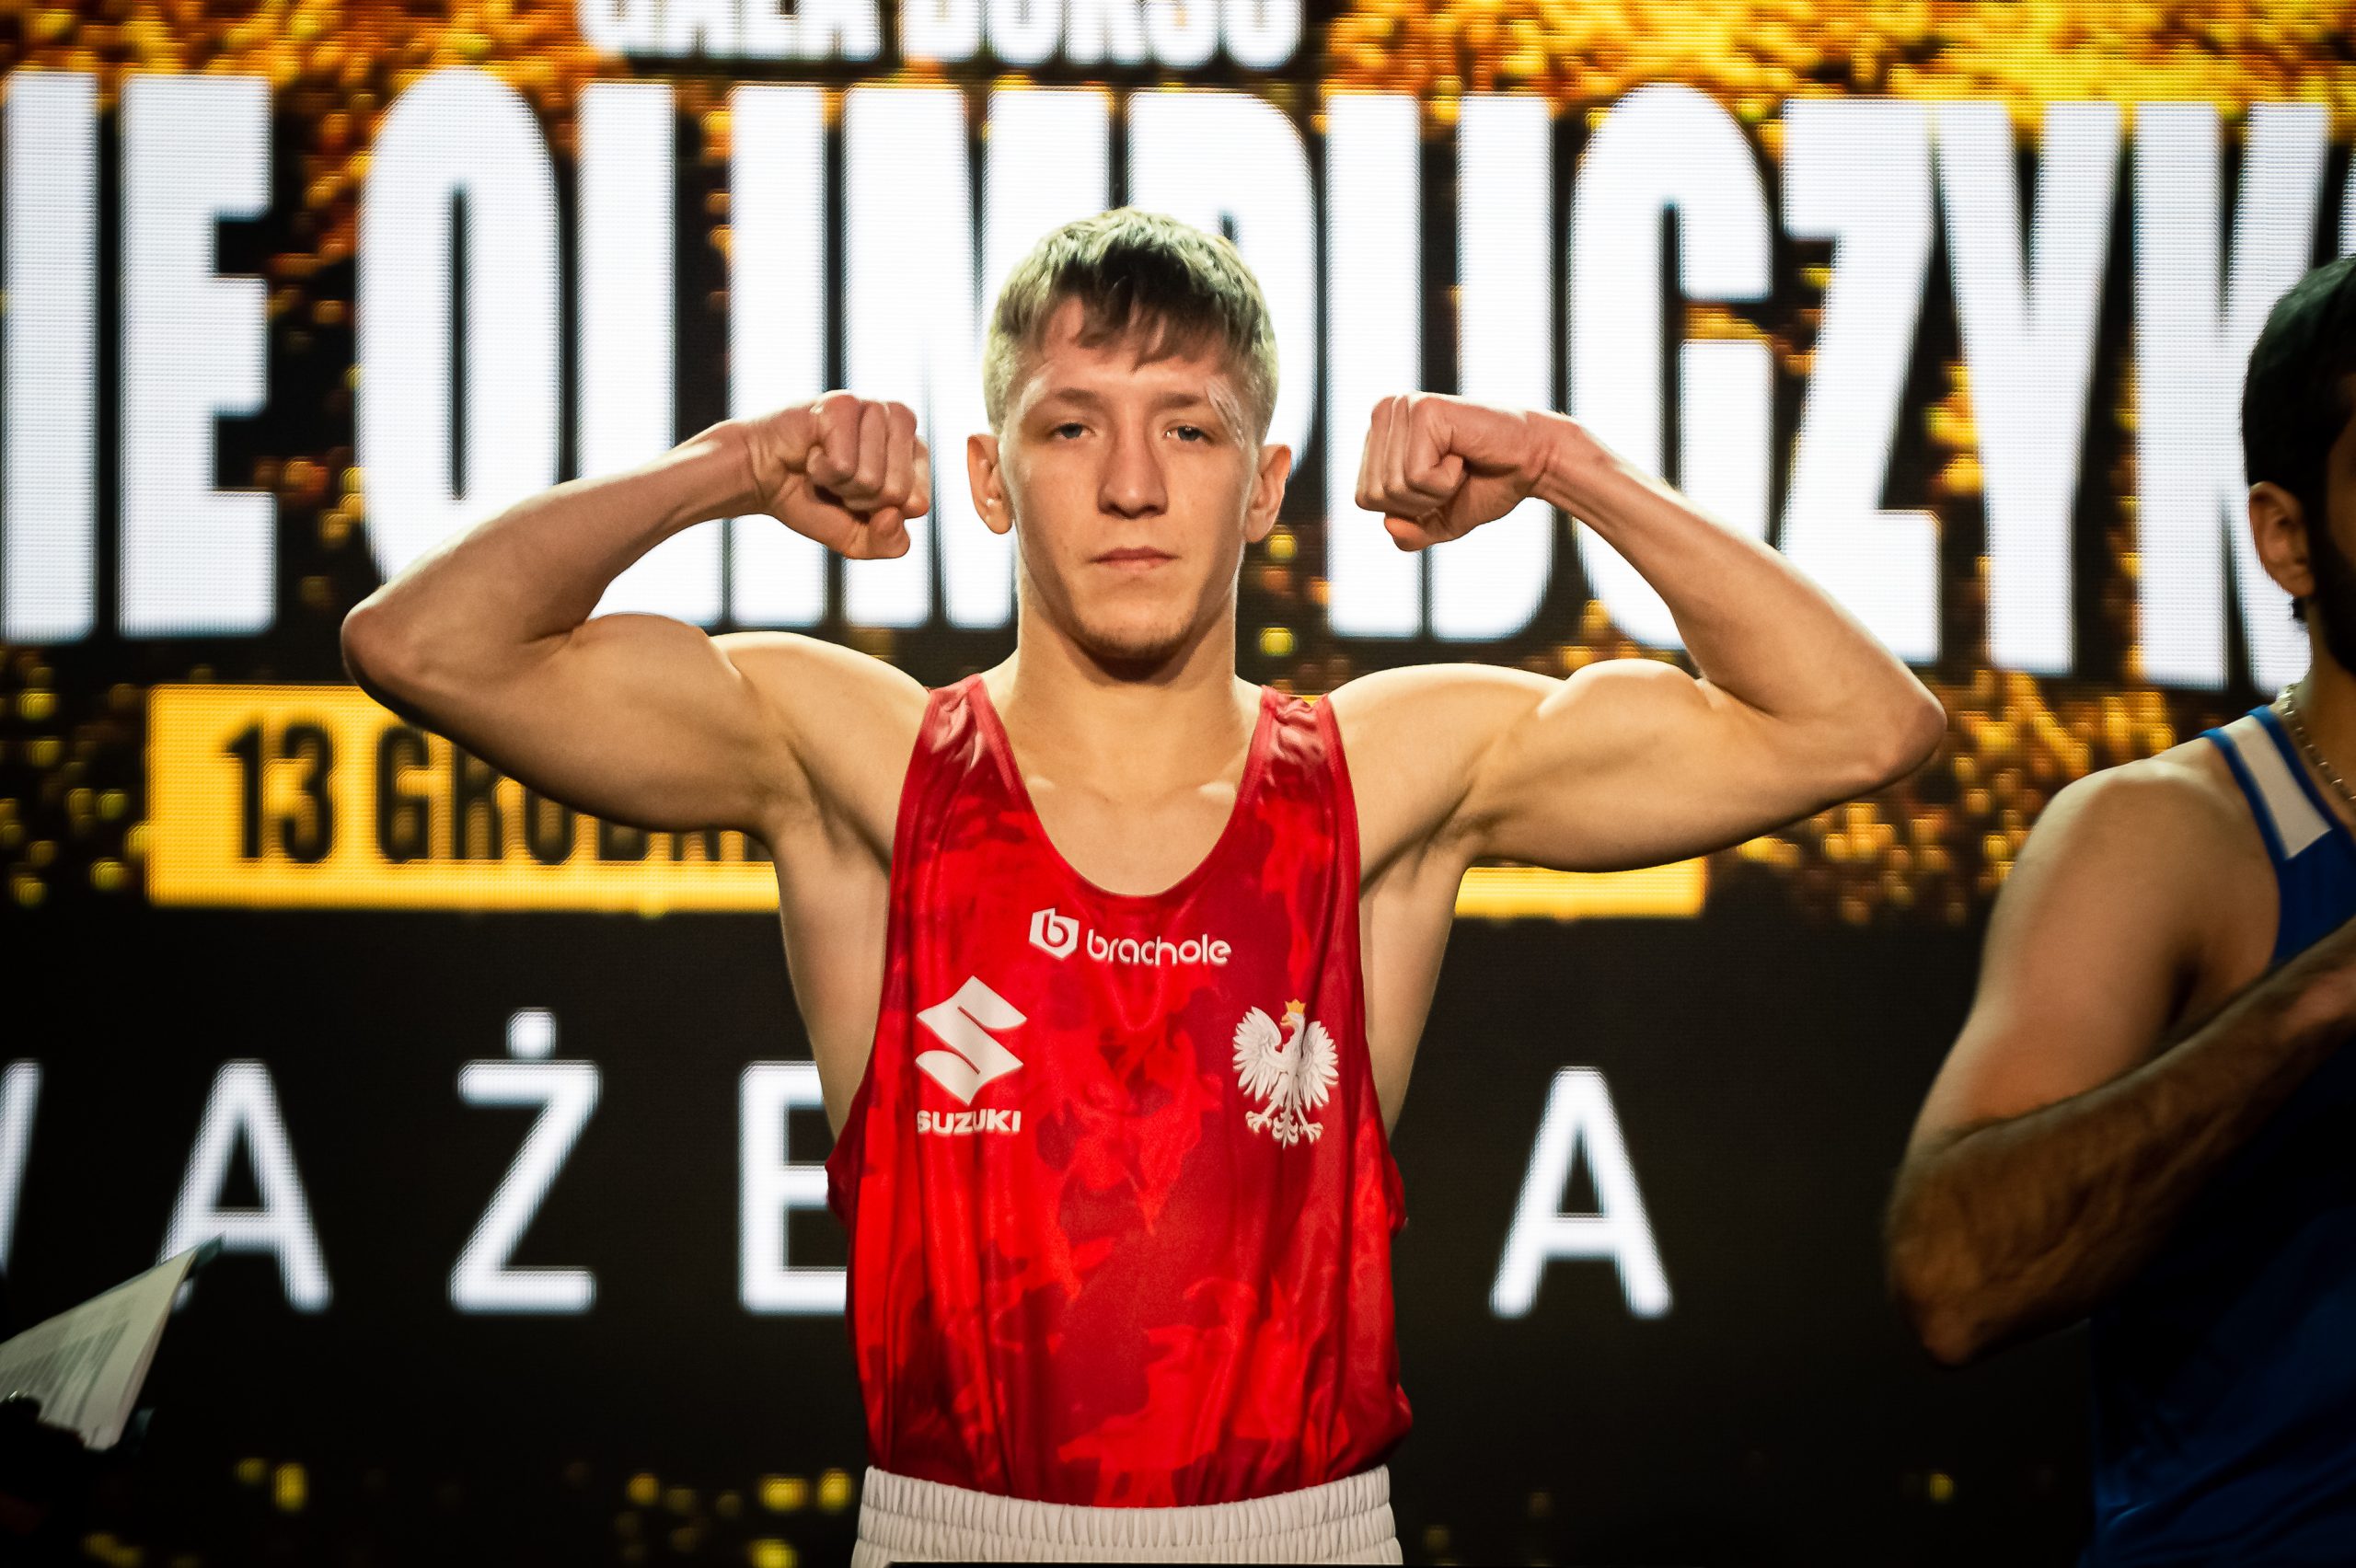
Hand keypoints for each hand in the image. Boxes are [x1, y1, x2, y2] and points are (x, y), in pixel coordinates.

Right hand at [735, 393, 931, 558]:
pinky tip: (810, 453)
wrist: (761, 479)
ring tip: (823, 465)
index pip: (919, 502)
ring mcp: (872, 407)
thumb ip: (890, 543)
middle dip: (860, 500)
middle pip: (899, 491)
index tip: (856, 497)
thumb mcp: (858, 538)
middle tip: (836, 481)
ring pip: (874, 479)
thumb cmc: (812, 500)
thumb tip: (897, 514)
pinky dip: (822, 471)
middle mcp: (898, 421)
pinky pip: (845, 465)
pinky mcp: (842, 404)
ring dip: (839, 485)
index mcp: (914, 449)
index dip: (879, 513)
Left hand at [1354, 394, 1547, 549]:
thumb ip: (1409, 533)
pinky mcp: (1422, 409)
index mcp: (1378, 436)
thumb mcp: (1439, 521)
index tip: (1440, 483)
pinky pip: (1415, 475)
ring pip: (1393, 486)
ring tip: (1459, 461)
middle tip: (1453, 473)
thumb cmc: (1487, 485)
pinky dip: (1446, 479)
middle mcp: (1383, 413)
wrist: (1533, 463)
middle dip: (1419, 502)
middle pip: (1374, 494)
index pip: (1364, 498)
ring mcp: (1402, 407)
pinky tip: (1464, 454)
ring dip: (1435, 490)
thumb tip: (1389, 526)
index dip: (1407, 509)